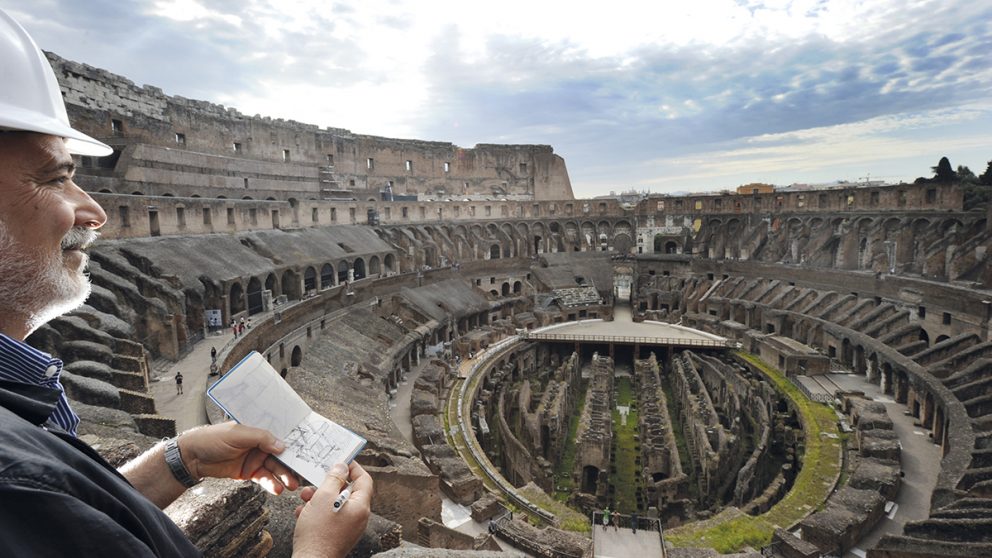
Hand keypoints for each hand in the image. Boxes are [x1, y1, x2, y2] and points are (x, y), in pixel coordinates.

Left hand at [179, 422, 300, 494]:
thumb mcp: (238, 434)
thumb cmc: (212, 439)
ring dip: (283, 477)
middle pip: (280, 455)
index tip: (304, 453)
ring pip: (274, 468)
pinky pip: (264, 479)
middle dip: (290, 465)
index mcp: (258, 430)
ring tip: (290, 485)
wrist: (192, 458)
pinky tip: (277, 489)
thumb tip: (281, 445)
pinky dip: (271, 484)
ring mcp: (255, 458)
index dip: (292, 444)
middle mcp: (259, 444)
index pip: (279, 435)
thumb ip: (261, 438)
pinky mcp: (249, 472)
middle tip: (299, 474)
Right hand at [293, 462, 371, 557]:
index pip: (364, 479)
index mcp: (361, 507)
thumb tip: (342, 466)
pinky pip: (330, 517)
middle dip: (328, 485)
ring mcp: (348, 527)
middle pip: (347, 491)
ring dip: (318, 498)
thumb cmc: (318, 533)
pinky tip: (303, 513)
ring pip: (335, 504)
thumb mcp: (323, 497)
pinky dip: (317, 512)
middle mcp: (358, 517)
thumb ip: (334, 479)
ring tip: (304, 499)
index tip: (341, 460)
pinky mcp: (337, 535)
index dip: (353, 468)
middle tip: (315, 482)